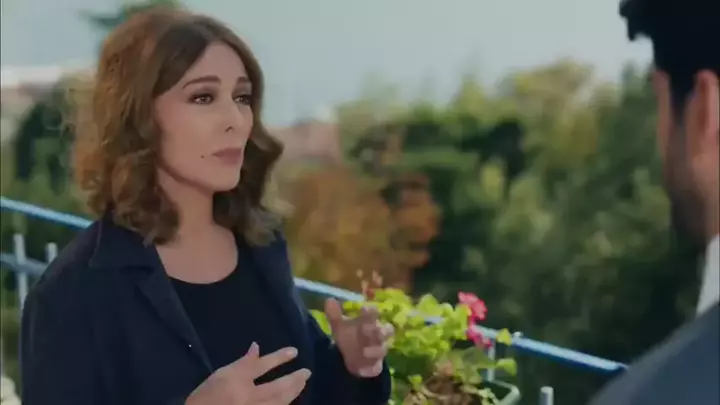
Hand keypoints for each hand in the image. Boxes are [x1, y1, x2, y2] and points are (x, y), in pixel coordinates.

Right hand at [186, 343, 310, 404]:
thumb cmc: (205, 397)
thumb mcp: (219, 375)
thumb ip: (241, 363)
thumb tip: (256, 348)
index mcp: (237, 382)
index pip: (261, 366)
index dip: (279, 358)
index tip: (294, 352)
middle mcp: (248, 398)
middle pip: (277, 388)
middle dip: (294, 379)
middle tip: (307, 372)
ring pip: (279, 402)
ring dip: (293, 392)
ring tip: (302, 383)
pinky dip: (283, 404)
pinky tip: (289, 400)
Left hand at [324, 298, 393, 377]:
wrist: (348, 359)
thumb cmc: (348, 338)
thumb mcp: (339, 326)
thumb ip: (335, 314)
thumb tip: (329, 300)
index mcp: (370, 322)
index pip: (375, 313)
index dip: (371, 311)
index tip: (363, 308)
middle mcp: (379, 335)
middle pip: (386, 330)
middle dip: (377, 330)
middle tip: (365, 330)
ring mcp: (379, 350)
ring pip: (383, 349)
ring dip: (375, 349)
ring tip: (364, 351)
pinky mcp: (377, 365)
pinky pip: (377, 365)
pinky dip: (371, 365)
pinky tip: (362, 367)